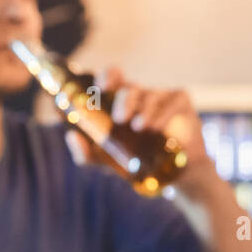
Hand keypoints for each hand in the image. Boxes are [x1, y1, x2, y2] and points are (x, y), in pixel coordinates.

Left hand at [93, 68, 212, 180]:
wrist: (173, 175)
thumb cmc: (137, 161)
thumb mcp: (107, 161)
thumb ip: (85, 154)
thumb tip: (71, 136)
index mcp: (118, 101)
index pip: (111, 78)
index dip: (106, 76)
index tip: (101, 86)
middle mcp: (138, 95)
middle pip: (130, 87)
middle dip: (124, 100)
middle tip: (120, 119)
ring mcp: (160, 96)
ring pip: (150, 95)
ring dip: (144, 111)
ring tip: (139, 128)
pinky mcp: (180, 101)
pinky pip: (171, 101)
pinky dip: (163, 115)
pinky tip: (157, 128)